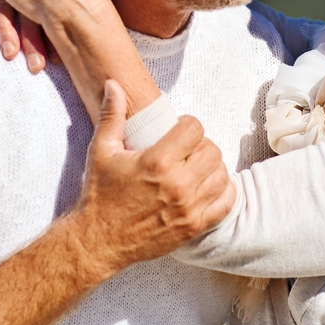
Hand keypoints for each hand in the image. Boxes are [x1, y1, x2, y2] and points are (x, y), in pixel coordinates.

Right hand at [68, 81, 235, 273]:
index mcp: (157, 161)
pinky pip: (226, 203)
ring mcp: (189, 208)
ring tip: (194, 169)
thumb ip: (112, 115)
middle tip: (185, 151)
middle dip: (200, 145)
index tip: (177, 132)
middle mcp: (177, 184)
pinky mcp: (194, 227)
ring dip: (211, 168)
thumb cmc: (99, 194)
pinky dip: (222, 192)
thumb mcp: (101, 150)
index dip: (187, 126)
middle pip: (212, 150)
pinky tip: (206, 187)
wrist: (98, 240)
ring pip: (222, 174)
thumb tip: (113, 84)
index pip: (194, 128)